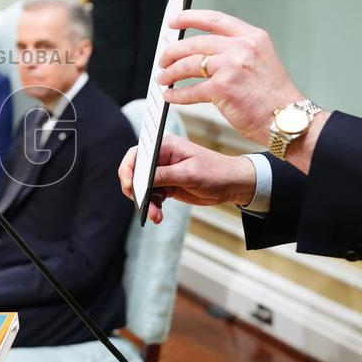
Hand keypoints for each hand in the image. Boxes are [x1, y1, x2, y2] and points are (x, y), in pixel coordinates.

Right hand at [118, 134, 257, 223]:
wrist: (234, 185)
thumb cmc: (216, 173)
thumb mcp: (189, 174)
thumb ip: (164, 176)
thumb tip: (142, 180)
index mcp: (165, 146)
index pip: (137, 154)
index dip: (128, 169)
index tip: (130, 186)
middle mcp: (161, 157)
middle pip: (136, 172)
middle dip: (136, 190)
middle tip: (141, 203)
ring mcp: (164, 172)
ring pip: (143, 187)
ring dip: (146, 202)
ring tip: (154, 215)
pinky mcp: (167, 185)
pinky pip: (152, 195)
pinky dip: (153, 206)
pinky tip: (158, 215)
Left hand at [157, 10, 303, 144]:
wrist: (287, 118)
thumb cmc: (272, 95)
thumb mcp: (260, 59)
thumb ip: (235, 50)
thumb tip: (201, 52)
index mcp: (251, 37)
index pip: (214, 20)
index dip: (189, 18)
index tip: (173, 21)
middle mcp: (242, 47)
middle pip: (195, 43)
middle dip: (172, 52)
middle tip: (163, 60)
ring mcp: (232, 66)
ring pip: (188, 65)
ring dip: (170, 73)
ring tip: (163, 78)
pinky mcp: (223, 88)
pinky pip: (191, 90)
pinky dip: (177, 95)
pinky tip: (171, 96)